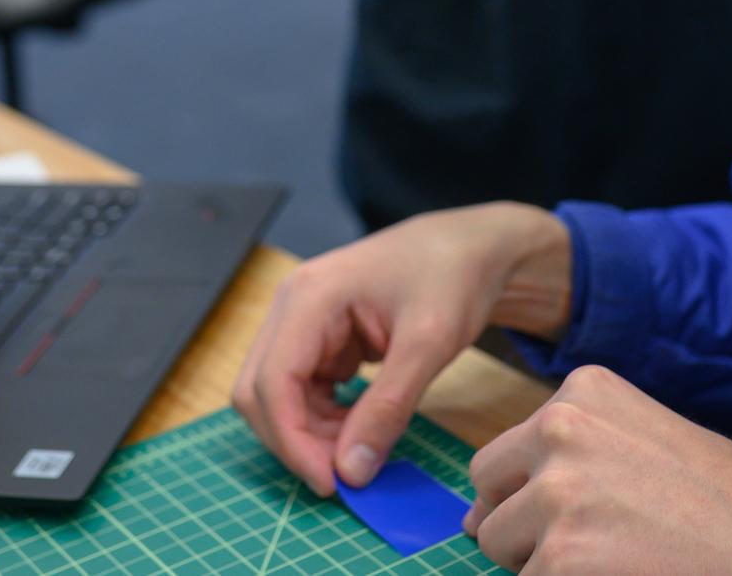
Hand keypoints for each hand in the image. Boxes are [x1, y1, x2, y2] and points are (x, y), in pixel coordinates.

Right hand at [233, 202, 571, 496]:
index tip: (330, 484)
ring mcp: (301, 321)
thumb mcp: (429, 343)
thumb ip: (389, 407)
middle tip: (347, 475)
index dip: (291, 441)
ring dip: (309, 433)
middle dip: (296, 440)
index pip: (272, 382)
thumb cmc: (453, 277)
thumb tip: (352, 471)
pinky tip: (358, 428)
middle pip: (260, 392)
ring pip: (277, 396)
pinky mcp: (317, 337)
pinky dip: (322, 419)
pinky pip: (300, 390)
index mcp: (310, 297)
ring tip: (361, 449)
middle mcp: (292, 306)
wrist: (471, 246)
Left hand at [466, 365, 731, 575]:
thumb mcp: (641, 439)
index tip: (602, 507)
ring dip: (542, 562)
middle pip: (488, 492)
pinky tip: (618, 575)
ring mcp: (557, 491)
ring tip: (615, 557)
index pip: (508, 453)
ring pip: (500, 545)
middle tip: (598, 541)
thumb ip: (567, 453)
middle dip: (522, 525)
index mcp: (579, 390)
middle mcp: (559, 427)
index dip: (539, 494)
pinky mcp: (560, 555)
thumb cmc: (723, 501)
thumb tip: (476, 513)